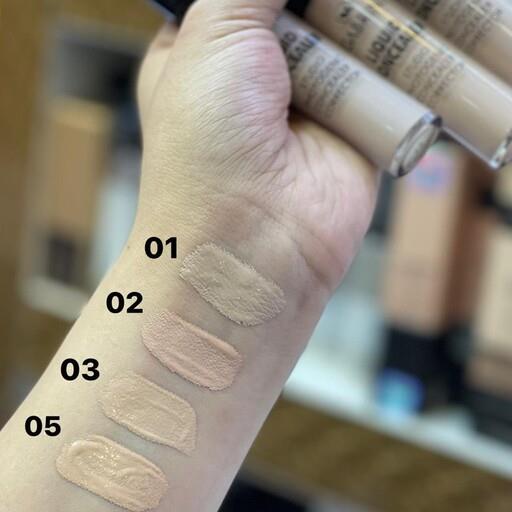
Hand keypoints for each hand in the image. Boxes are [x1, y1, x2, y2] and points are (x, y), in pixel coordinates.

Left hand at [137, 0, 378, 293]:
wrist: (249, 244)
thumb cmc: (206, 146)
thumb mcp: (212, 35)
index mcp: (209, 50)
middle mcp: (260, 75)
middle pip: (308, 8)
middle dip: (323, 3)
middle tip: (328, 9)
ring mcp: (312, 103)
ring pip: (353, 34)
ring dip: (362, 22)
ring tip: (349, 32)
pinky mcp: (358, 129)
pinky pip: (388, 78)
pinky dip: (396, 60)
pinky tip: (392, 44)